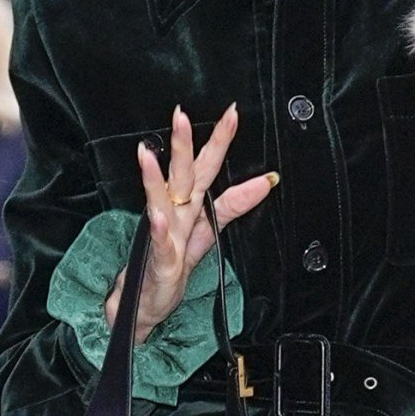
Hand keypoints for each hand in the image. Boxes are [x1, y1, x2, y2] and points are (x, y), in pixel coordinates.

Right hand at [105, 103, 278, 341]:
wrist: (148, 302)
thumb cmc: (173, 263)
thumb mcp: (209, 231)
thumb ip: (234, 204)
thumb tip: (267, 181)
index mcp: (189, 204)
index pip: (207, 165)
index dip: (220, 140)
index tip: (231, 113)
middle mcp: (175, 212)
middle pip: (181, 174)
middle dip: (181, 143)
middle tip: (181, 115)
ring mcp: (165, 234)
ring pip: (159, 200)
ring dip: (154, 177)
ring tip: (148, 154)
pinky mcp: (159, 260)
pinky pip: (159, 243)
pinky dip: (159, 230)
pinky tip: (160, 218)